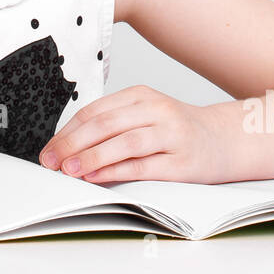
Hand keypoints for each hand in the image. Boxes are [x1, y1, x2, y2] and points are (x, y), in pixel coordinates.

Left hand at [37, 85, 230, 184]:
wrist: (225, 140)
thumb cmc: (177, 131)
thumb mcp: (145, 116)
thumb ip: (113, 125)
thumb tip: (68, 148)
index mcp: (141, 96)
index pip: (94, 111)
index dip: (67, 131)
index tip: (48, 150)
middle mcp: (156, 110)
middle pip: (104, 124)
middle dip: (72, 144)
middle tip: (51, 161)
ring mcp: (172, 134)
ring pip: (124, 142)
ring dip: (91, 157)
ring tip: (69, 170)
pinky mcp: (182, 162)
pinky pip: (143, 165)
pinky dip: (116, 171)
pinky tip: (96, 177)